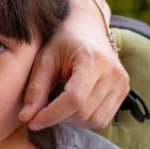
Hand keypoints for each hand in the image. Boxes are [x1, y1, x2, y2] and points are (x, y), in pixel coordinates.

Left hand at [18, 6, 128, 129]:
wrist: (87, 27)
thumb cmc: (63, 41)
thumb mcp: (45, 60)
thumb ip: (36, 88)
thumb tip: (26, 117)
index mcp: (93, 61)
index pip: (74, 100)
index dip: (51, 115)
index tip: (32, 122)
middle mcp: (113, 73)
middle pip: (84, 113)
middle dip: (59, 117)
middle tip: (42, 111)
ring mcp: (122, 83)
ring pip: (95, 120)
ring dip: (72, 121)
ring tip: (58, 106)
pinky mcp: (124, 91)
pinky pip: (104, 119)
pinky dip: (84, 119)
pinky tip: (72, 107)